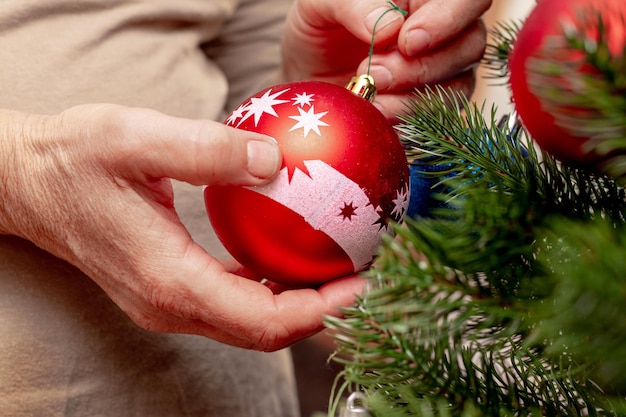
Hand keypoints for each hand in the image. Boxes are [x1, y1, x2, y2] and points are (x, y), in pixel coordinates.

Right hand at [0, 104, 364, 350]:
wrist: (31, 183)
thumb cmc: (74, 159)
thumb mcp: (135, 138)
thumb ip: (205, 151)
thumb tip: (274, 161)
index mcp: (169, 280)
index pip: (262, 320)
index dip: (320, 310)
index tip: (364, 283)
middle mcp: (171, 305)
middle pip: (265, 332)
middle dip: (323, 312)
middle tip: (368, 275)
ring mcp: (169, 303)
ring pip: (252, 323)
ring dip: (303, 304)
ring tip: (342, 267)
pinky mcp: (170, 289)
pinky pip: (235, 303)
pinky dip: (273, 290)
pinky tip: (294, 258)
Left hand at [282, 0, 490, 120]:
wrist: (309, 73)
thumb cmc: (320, 28)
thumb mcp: (322, 5)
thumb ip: (353, 5)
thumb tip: (389, 25)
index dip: (447, 20)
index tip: (407, 41)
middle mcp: (446, 31)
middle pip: (471, 45)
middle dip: (422, 67)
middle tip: (377, 74)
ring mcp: (444, 71)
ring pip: (459, 85)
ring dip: (413, 97)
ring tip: (371, 95)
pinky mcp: (431, 106)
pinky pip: (439, 117)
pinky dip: (407, 118)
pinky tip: (377, 112)